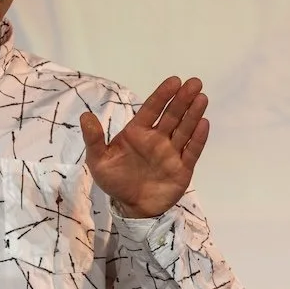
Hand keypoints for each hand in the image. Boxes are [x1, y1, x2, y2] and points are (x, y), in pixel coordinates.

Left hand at [80, 77, 209, 218]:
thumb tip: (85, 116)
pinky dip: (198, 138)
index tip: (174, 81)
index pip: (152, 109)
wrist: (131, 207)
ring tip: (202, 97)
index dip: (162, 95)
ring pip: (184, 129)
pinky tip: (204, 123)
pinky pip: (192, 151)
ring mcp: (172, 152)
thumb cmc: (115, 180)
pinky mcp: (183, 168)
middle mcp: (157, 138)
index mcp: (138, 132)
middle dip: (183, 99)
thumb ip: (94, 139)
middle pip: (172, 115)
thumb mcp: (98, 161)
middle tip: (195, 83)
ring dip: (193, 114)